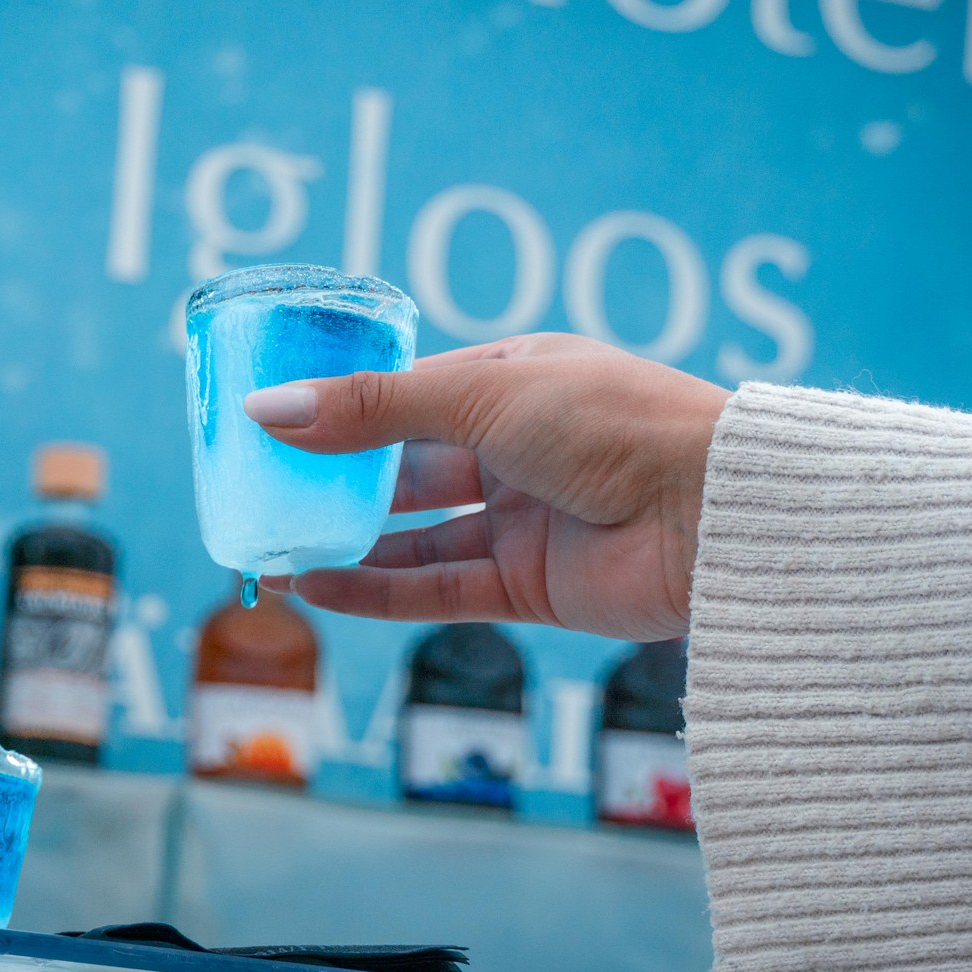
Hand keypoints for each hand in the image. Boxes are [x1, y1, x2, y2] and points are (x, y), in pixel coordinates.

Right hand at [245, 333, 729, 640]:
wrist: (714, 514)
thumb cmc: (614, 422)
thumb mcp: (481, 397)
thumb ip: (373, 411)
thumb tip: (268, 410)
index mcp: (517, 380)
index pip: (411, 392)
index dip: (343, 408)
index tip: (272, 421)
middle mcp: (517, 448)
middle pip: (405, 468)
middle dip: (333, 482)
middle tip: (257, 493)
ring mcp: (524, 519)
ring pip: (414, 535)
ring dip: (342, 544)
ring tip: (266, 550)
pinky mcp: (530, 587)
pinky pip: (438, 588)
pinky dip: (376, 591)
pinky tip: (315, 588)